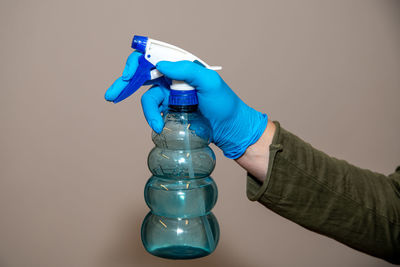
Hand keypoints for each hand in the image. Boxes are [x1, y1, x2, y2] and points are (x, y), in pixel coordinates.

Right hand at [105, 52, 267, 158]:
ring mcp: (170, 95)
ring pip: (147, 98)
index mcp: (181, 66)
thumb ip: (186, 69)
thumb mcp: (209, 82)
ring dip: (147, 111)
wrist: (230, 128)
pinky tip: (158, 126)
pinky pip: (154, 112)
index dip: (136, 63)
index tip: (128, 74)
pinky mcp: (170, 111)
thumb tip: (161, 64)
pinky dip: (152, 118)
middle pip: (142, 76)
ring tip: (156, 124)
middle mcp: (173, 78)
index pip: (153, 57)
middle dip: (124, 84)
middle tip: (111, 95)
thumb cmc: (224, 103)